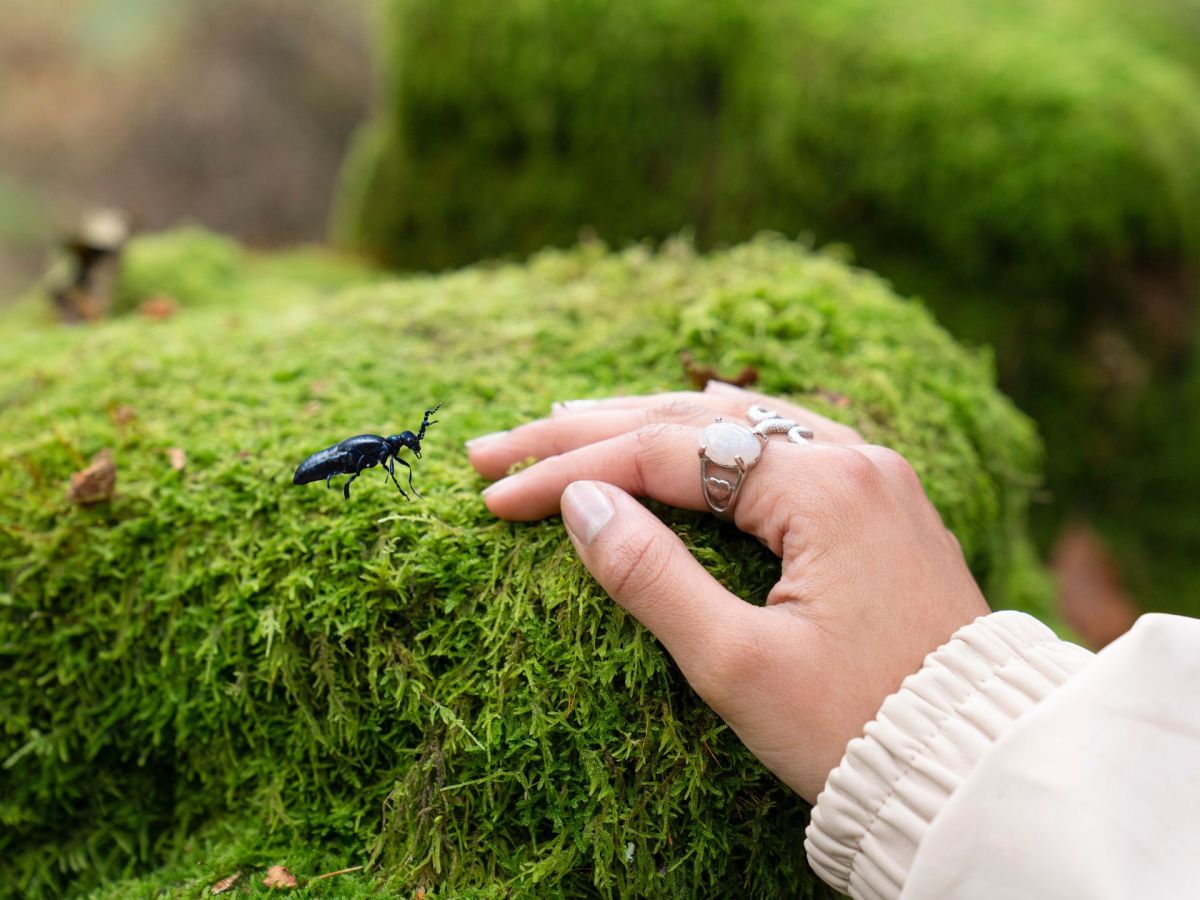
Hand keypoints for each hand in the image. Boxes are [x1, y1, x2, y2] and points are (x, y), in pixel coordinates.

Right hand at [467, 383, 988, 802]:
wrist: (971, 768)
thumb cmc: (856, 728)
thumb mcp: (736, 665)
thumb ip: (650, 576)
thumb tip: (581, 503)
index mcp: (824, 488)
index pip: (664, 455)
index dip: (570, 471)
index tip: (496, 496)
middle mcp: (852, 460)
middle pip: (691, 422)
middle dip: (586, 432)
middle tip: (497, 444)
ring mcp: (870, 476)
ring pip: (733, 425)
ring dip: (643, 425)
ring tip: (565, 419)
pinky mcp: (876, 504)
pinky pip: (779, 443)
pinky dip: (711, 436)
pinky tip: (684, 419)